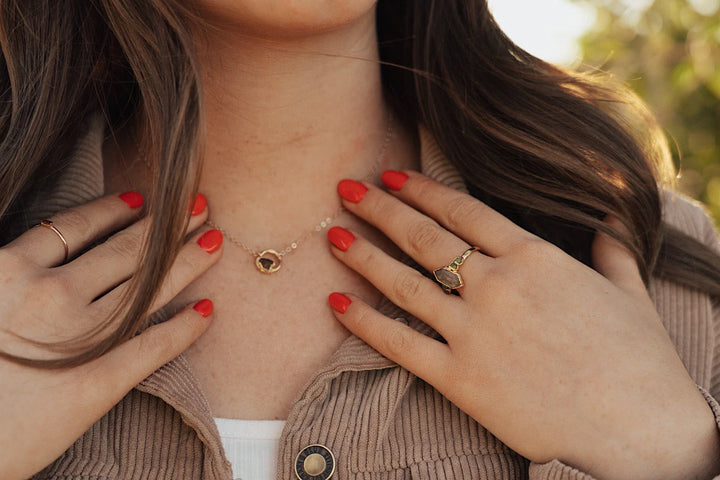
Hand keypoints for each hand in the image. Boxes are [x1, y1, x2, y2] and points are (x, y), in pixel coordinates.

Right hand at [0, 192, 222, 479]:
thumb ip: (11, 272)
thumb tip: (44, 252)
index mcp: (10, 271)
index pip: (76, 227)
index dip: (113, 210)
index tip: (141, 199)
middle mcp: (49, 296)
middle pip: (123, 251)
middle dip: (168, 226)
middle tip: (200, 206)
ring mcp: (78, 337)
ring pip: (147, 287)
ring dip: (188, 261)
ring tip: (214, 241)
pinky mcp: (97, 381)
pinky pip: (153, 347)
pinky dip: (184, 328)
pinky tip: (205, 312)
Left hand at [327, 171, 719, 479]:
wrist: (643, 435)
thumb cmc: (641, 364)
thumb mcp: (632, 294)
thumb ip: (611, 251)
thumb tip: (607, 220)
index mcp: (536, 259)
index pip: (463, 210)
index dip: (422, 189)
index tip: (392, 174)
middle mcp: (498, 287)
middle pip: (424, 236)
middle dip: (381, 208)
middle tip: (346, 188)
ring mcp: (475, 333)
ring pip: (404, 282)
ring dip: (363, 255)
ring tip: (332, 234)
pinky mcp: (460, 379)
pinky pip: (400, 345)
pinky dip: (365, 323)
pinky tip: (337, 303)